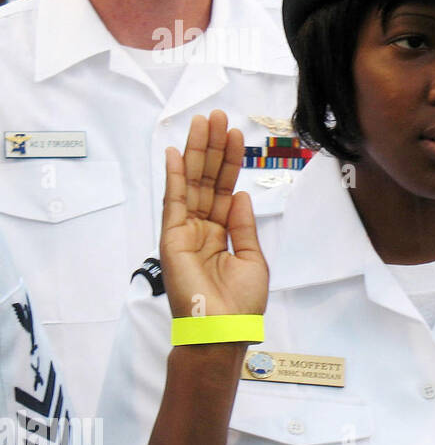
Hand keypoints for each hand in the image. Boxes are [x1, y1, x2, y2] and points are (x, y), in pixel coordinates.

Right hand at [160, 111, 268, 321]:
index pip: (225, 188)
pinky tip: (178, 153)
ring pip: (192, 183)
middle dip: (212, 147)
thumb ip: (243, 225)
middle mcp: (203, 227)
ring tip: (203, 122)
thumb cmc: (240, 302)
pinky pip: (174, 200)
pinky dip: (175, 176)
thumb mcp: (252, 258)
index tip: (236, 134)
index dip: (230, 162)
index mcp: (223, 232)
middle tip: (216, 116)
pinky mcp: (172, 237)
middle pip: (207, 179)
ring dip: (197, 152)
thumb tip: (240, 195)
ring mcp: (186, 230)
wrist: (223, 328)